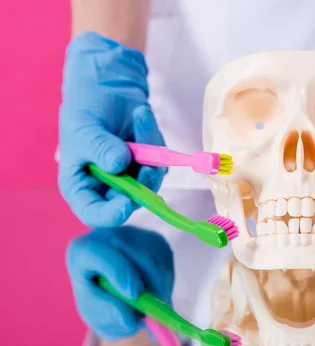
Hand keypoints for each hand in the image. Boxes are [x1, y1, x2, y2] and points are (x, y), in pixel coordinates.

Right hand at [59, 32, 166, 226]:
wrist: (106, 85)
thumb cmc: (85, 108)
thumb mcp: (84, 127)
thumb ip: (99, 147)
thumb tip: (119, 165)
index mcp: (80, 185)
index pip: (93, 212)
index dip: (110, 214)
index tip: (124, 203)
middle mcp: (106, 187)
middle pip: (129, 201)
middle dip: (140, 183)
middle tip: (146, 161)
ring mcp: (131, 176)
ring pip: (150, 182)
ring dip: (150, 154)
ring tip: (139, 117)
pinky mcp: (149, 163)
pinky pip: (160, 161)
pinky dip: (153, 138)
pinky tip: (141, 115)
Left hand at [66, 226, 173, 341]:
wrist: (116, 294)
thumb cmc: (100, 301)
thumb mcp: (97, 313)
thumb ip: (109, 315)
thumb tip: (130, 319)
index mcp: (82, 251)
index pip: (97, 251)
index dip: (118, 271)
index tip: (134, 294)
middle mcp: (107, 234)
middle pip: (135, 253)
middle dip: (150, 283)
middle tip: (155, 309)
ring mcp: (133, 233)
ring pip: (155, 259)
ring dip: (158, 287)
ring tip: (149, 305)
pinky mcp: (155, 239)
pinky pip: (167, 261)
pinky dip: (165, 282)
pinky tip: (154, 292)